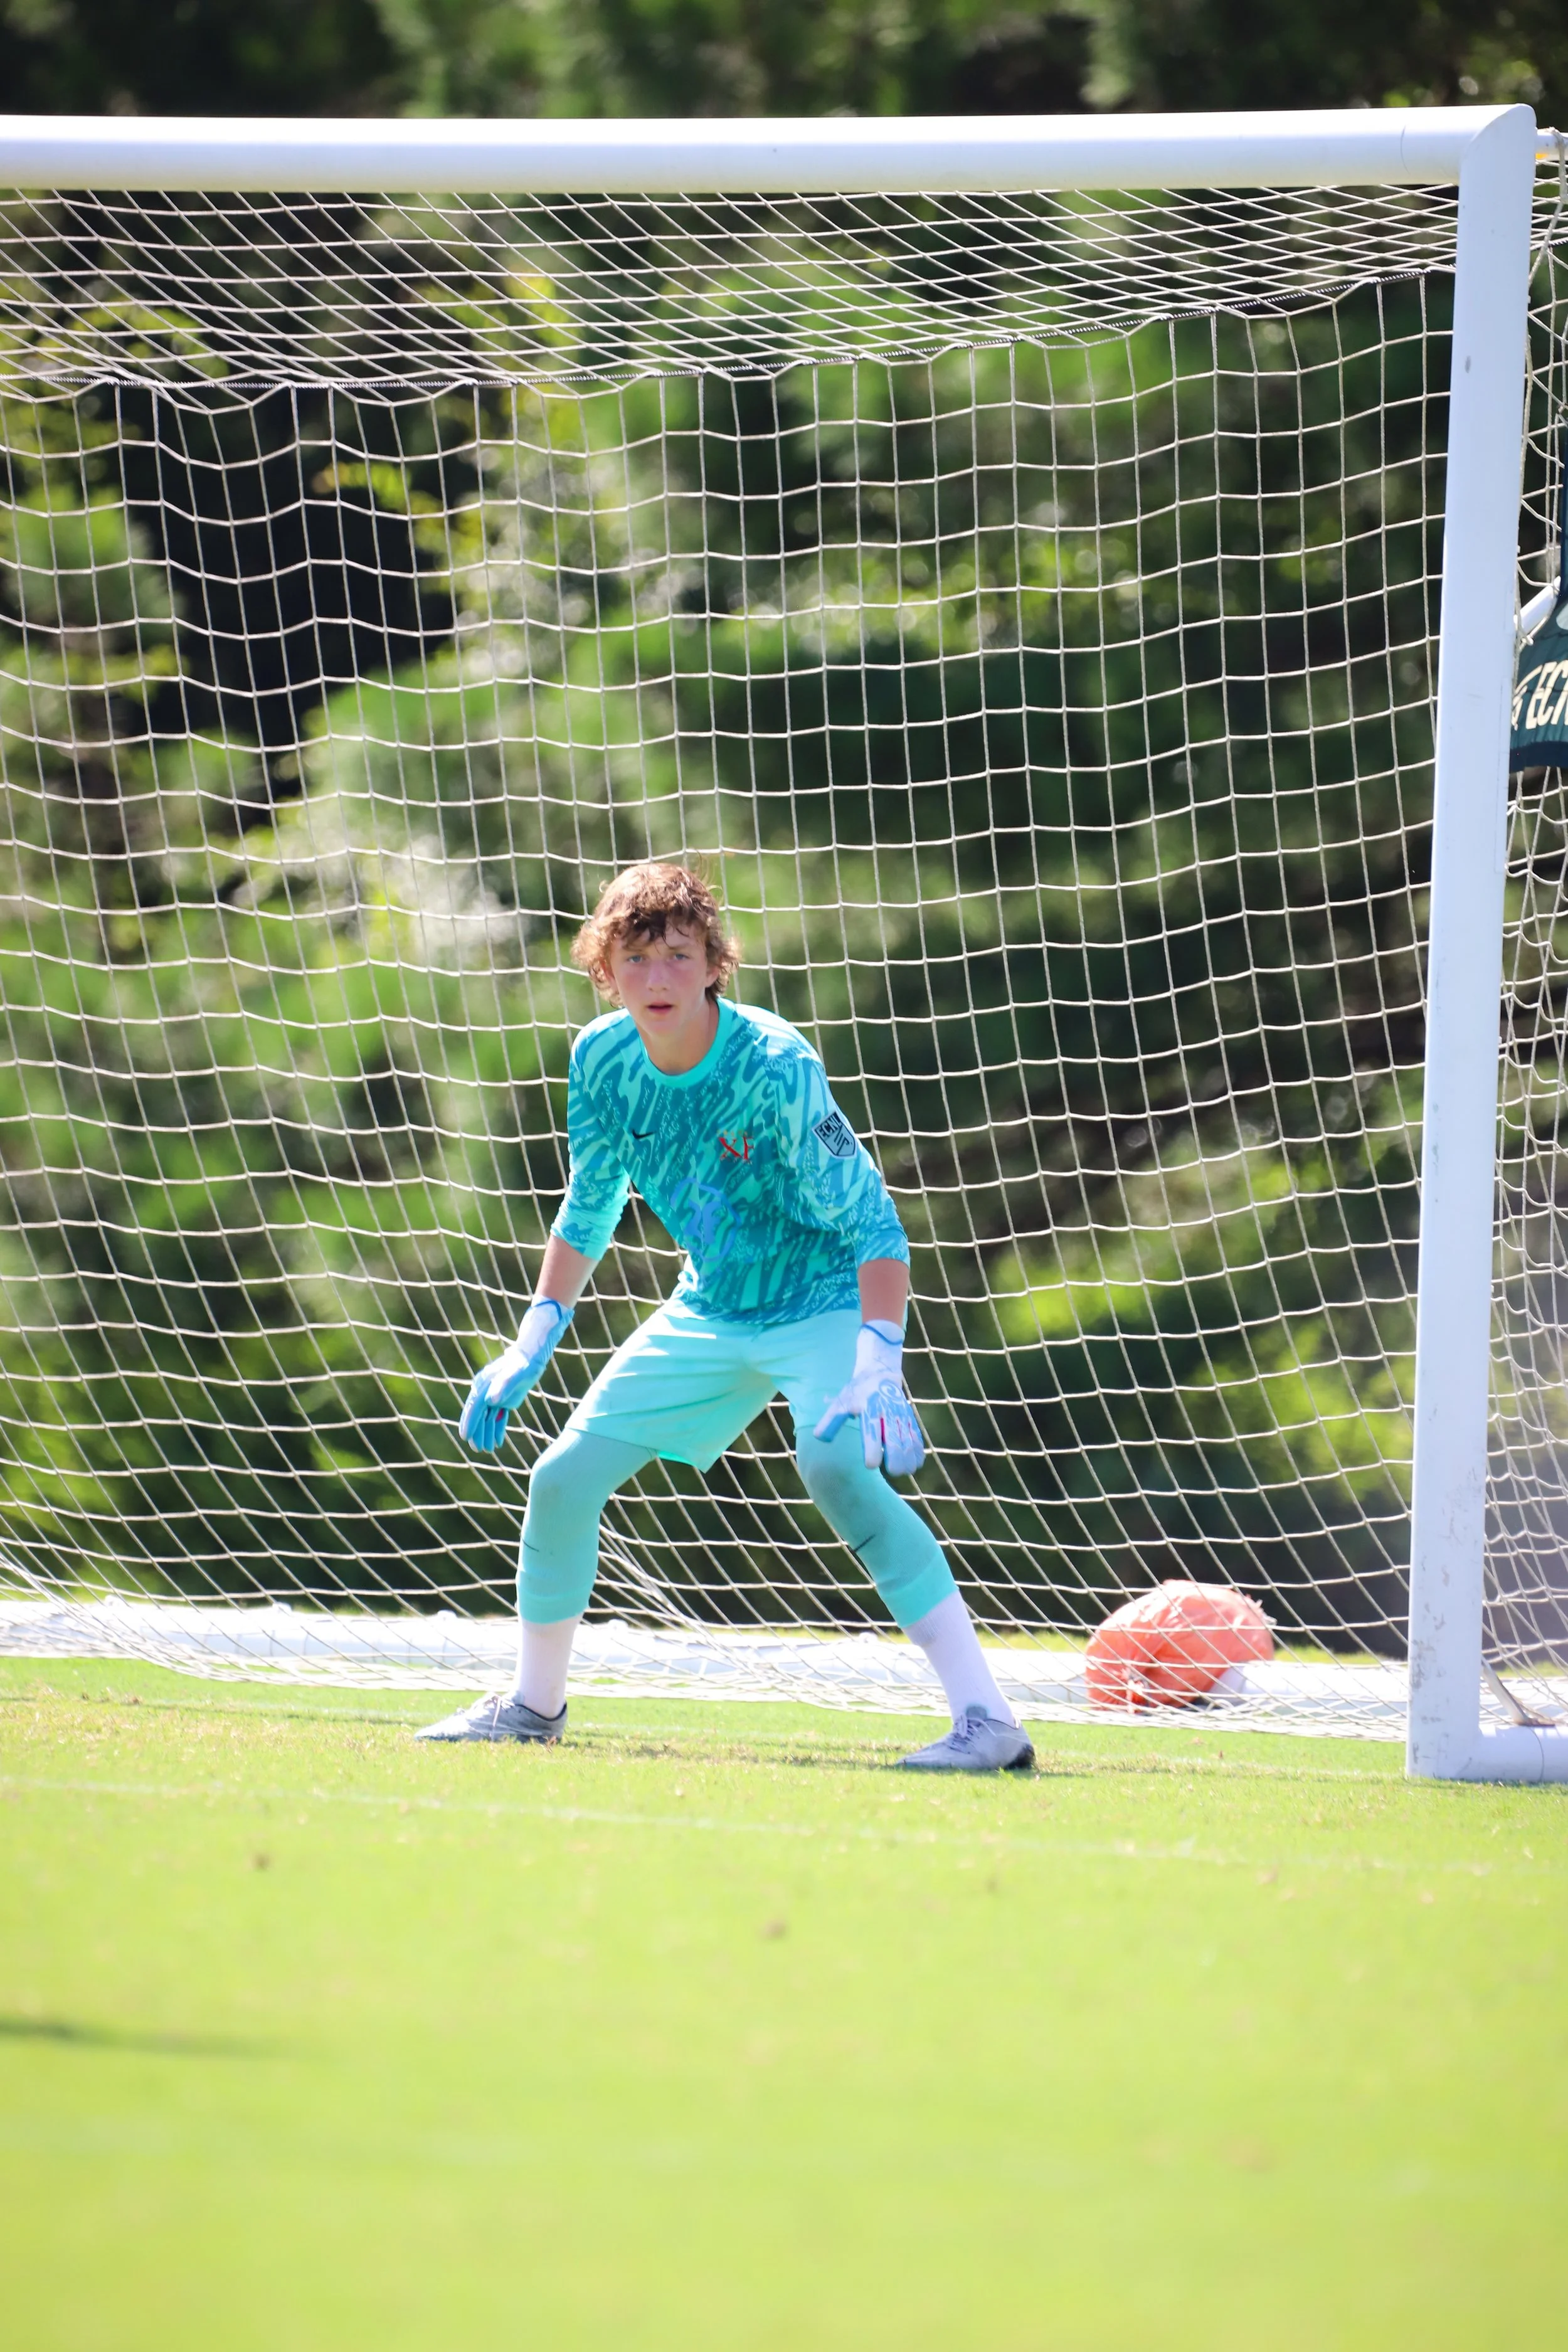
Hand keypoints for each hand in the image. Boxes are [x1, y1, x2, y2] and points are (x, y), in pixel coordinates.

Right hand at [459, 1300, 570, 1453]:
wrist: (530, 1357)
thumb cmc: (522, 1364)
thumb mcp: (514, 1374)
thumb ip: (503, 1386)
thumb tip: (491, 1401)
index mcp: (483, 1385)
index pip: (473, 1407)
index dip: (469, 1422)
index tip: (465, 1436)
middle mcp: (485, 1392)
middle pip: (478, 1415)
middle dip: (477, 1432)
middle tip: (477, 1449)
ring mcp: (493, 1397)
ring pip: (487, 1419)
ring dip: (486, 1434)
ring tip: (487, 1450)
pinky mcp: (503, 1401)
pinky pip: (497, 1418)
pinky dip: (497, 1429)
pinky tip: (498, 1442)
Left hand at [814, 1321, 924, 1475]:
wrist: (880, 1374)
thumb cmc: (856, 1393)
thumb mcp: (841, 1403)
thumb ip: (830, 1421)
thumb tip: (819, 1437)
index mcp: (869, 1409)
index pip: (872, 1431)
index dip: (873, 1449)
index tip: (871, 1465)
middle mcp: (888, 1413)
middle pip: (896, 1439)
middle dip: (896, 1458)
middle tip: (891, 1471)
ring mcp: (902, 1416)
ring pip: (910, 1440)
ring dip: (908, 1458)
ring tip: (902, 1471)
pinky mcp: (910, 1419)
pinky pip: (917, 1438)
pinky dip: (917, 1452)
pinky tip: (913, 1464)